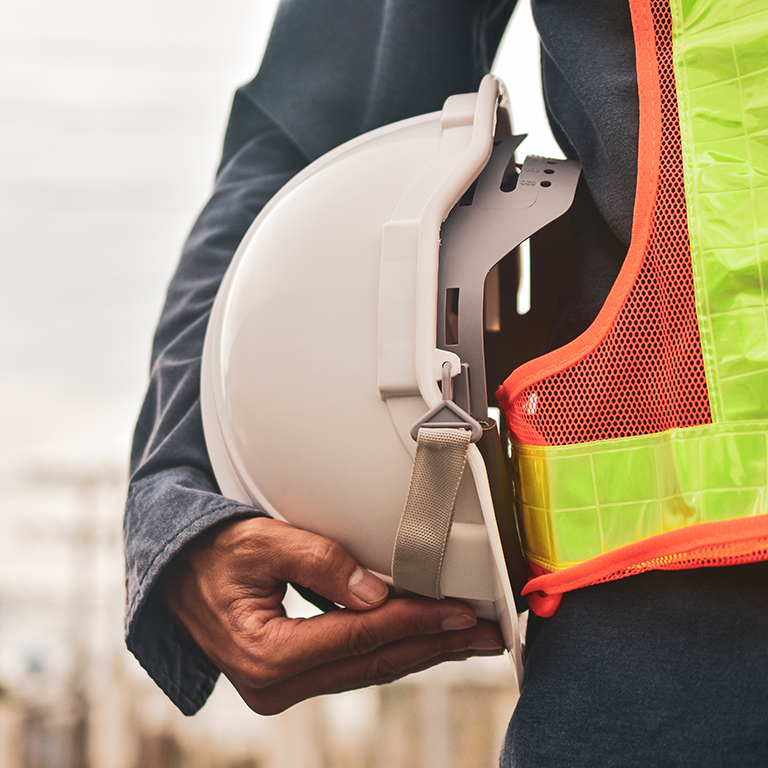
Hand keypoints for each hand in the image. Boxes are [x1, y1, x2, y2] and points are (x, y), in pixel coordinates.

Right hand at [163, 516, 503, 713]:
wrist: (175, 575)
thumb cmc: (212, 553)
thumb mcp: (261, 542)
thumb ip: (318, 562)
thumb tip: (377, 593)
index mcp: (265, 654)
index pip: (359, 637)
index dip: (415, 622)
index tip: (460, 612)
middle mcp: (275, 683)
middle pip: (373, 662)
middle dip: (435, 645)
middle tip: (487, 634)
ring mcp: (283, 686)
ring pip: (369, 668)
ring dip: (422, 650)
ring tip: (468, 638)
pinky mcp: (291, 677)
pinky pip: (354, 664)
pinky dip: (393, 649)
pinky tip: (424, 639)